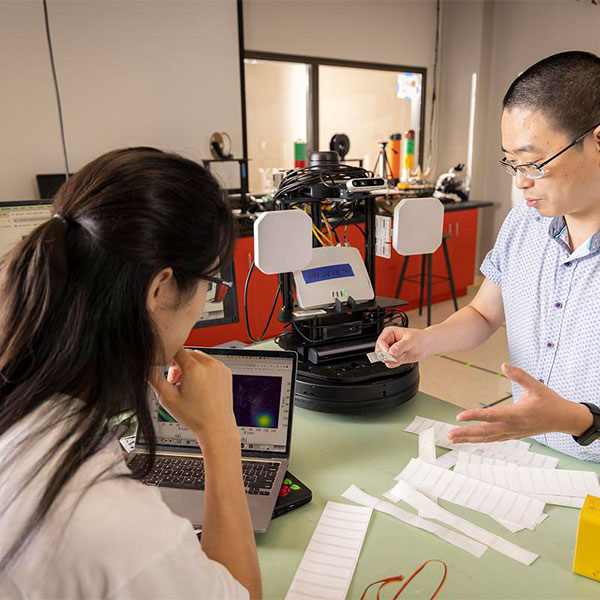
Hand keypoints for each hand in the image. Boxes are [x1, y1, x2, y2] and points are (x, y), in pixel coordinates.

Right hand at [149, 348, 237, 446]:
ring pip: (199, 357)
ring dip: (191, 366)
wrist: (216, 426)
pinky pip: (210, 364)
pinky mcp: (226, 372)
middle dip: (179, 365)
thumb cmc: (194, 416)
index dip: (168, 359)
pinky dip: (203, 370)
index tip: (168, 372)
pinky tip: (200, 386)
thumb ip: (153, 378)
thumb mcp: (167, 398)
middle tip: (176, 383)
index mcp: (194, 368)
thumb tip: (145, 366)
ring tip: (188, 385)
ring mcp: (219, 367)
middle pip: (188, 353)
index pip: (176, 350)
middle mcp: (209, 365)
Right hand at [375, 326, 430, 366]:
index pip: (380, 341)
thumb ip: (401, 346)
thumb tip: (392, 351)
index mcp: (389, 332)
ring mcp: (390, 350)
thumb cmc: (419, 338)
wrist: (426, 345)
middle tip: (397, 356)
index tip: (390, 354)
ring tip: (403, 354)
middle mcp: (388, 341)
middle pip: (379, 351)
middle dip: (388, 356)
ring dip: (393, 360)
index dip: (384, 349)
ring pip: (384, 359)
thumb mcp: (411, 341)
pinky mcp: (393, 357)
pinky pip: (390, 363)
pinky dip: (396, 363)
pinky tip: (403, 358)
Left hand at [447, 363, 593, 442]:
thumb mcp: (536, 386)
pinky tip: (468, 439)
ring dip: (469, 438)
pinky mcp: (512, 435)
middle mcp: (512, 426)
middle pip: (485, 432)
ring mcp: (512, 433)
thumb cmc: (550, 402)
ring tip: (452, 438)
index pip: (491, 415)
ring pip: (487, 438)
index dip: (474, 416)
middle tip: (449, 434)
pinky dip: (479, 440)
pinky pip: (493, 439)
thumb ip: (519, 375)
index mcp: (517, 414)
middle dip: (466, 433)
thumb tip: (504, 365)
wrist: (563, 419)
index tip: (459, 417)